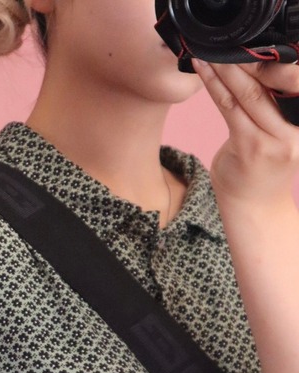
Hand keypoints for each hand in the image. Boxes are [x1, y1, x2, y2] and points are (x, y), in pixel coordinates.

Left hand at [192, 58, 298, 206]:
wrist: (255, 206)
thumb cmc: (266, 165)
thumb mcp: (281, 133)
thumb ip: (275, 104)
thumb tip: (257, 67)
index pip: (295, 80)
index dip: (275, 60)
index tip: (255, 43)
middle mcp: (297, 130)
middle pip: (274, 82)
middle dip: (249, 59)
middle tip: (229, 44)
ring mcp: (274, 140)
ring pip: (249, 94)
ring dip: (226, 70)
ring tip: (210, 54)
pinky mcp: (249, 147)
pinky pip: (230, 108)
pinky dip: (215, 86)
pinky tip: (204, 71)